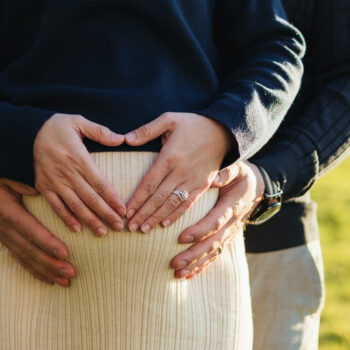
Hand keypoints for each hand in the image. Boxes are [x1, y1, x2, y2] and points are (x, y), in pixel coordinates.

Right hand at [0, 171, 76, 286]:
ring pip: (26, 258)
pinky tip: (48, 280)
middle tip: (71, 273)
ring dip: (46, 271)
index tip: (65, 253)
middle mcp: (4, 227)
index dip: (47, 243)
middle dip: (51, 263)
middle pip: (30, 249)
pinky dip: (34, 270)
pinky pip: (19, 258)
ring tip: (65, 282)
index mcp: (7, 211)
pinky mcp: (3, 239)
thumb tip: (37, 191)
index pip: (30, 230)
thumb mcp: (6, 172)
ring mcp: (3, 235)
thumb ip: (21, 182)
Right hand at [34, 113, 126, 235]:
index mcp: (78, 157)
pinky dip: (66, 218)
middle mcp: (66, 172)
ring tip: (102, 232)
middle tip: (119, 227)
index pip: (99, 182)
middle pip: (90, 197)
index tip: (123, 210)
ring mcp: (54, 181)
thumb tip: (121, 139)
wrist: (26, 131)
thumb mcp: (78, 121)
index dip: (112, 198)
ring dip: (89, 220)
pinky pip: (55, 205)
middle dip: (105, 213)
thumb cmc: (56, 126)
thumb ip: (100, 131)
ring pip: (74, 205)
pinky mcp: (43, 186)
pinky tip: (77, 229)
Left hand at [123, 112, 233, 232]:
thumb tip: (125, 138)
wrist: (223, 130)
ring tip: (144, 230)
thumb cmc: (193, 123)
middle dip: (143, 213)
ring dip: (157, 218)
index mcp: (170, 157)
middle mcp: (181, 171)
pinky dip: (176, 215)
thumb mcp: (169, 119)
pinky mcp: (203, 184)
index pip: (149, 183)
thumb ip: (146, 130)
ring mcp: (193, 180)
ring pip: (172, 203)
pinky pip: (188, 203)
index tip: (126, 211)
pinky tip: (165, 224)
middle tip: (130, 226)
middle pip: (158, 197)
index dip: (137, 199)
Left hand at [170, 161, 264, 279]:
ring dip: (196, 264)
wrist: (258, 189)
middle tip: (175, 262)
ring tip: (178, 274)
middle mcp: (232, 224)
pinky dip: (202, 266)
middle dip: (193, 254)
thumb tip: (213, 178)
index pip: (215, 222)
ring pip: (213, 253)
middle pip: (213, 243)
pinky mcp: (227, 239)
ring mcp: (231, 234)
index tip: (182, 238)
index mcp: (232, 207)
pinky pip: (215, 255)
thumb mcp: (237, 169)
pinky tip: (188, 275)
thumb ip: (226, 173)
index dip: (200, 231)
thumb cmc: (243, 177)